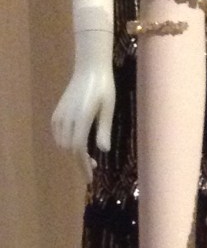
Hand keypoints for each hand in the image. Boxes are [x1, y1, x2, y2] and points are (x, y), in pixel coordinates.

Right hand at [51, 38, 113, 177]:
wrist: (89, 69)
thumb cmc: (104, 87)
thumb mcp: (109, 108)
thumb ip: (104, 130)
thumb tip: (103, 151)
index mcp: (82, 118)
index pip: (78, 149)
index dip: (83, 165)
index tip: (90, 178)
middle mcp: (67, 118)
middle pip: (69, 149)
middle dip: (79, 162)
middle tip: (93, 168)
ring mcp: (60, 115)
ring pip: (62, 143)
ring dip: (73, 153)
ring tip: (88, 158)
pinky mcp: (57, 112)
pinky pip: (58, 134)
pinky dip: (65, 143)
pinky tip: (77, 145)